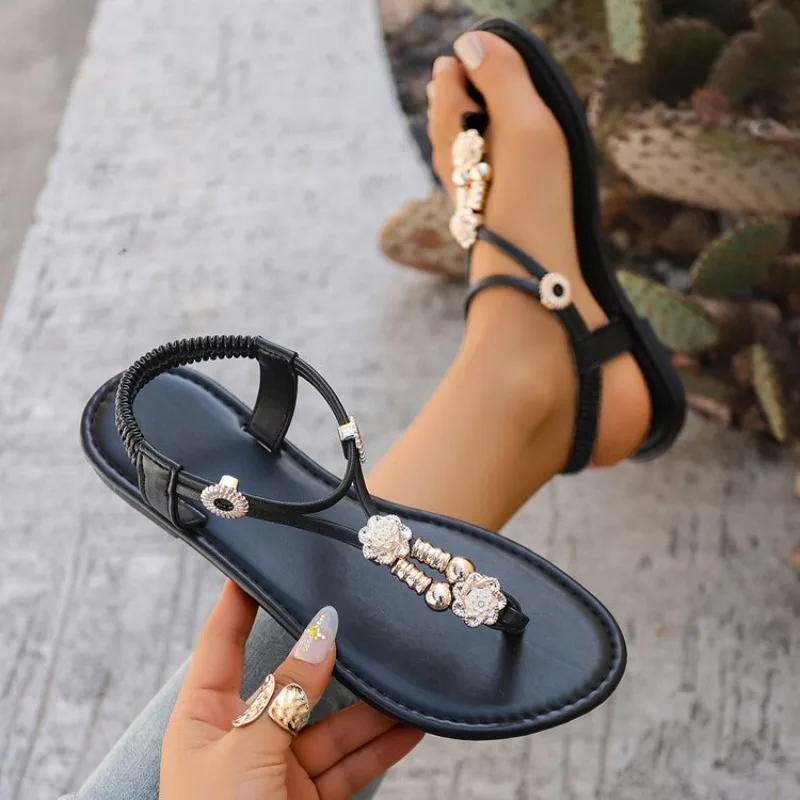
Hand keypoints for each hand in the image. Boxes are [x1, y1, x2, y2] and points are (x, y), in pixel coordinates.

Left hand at [160, 581, 422, 798]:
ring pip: (331, 723)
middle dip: (330, 658)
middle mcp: (241, 738)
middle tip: (362, 619)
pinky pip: (350, 763)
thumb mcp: (247, 752)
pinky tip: (410, 724)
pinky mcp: (308, 798)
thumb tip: (322, 632)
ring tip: (404, 678)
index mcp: (203, 720)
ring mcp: (277, 769)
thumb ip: (288, 692)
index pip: (220, 644)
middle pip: (291, 682)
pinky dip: (381, 745)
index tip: (257, 562)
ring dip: (369, 706)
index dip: (238, 602)